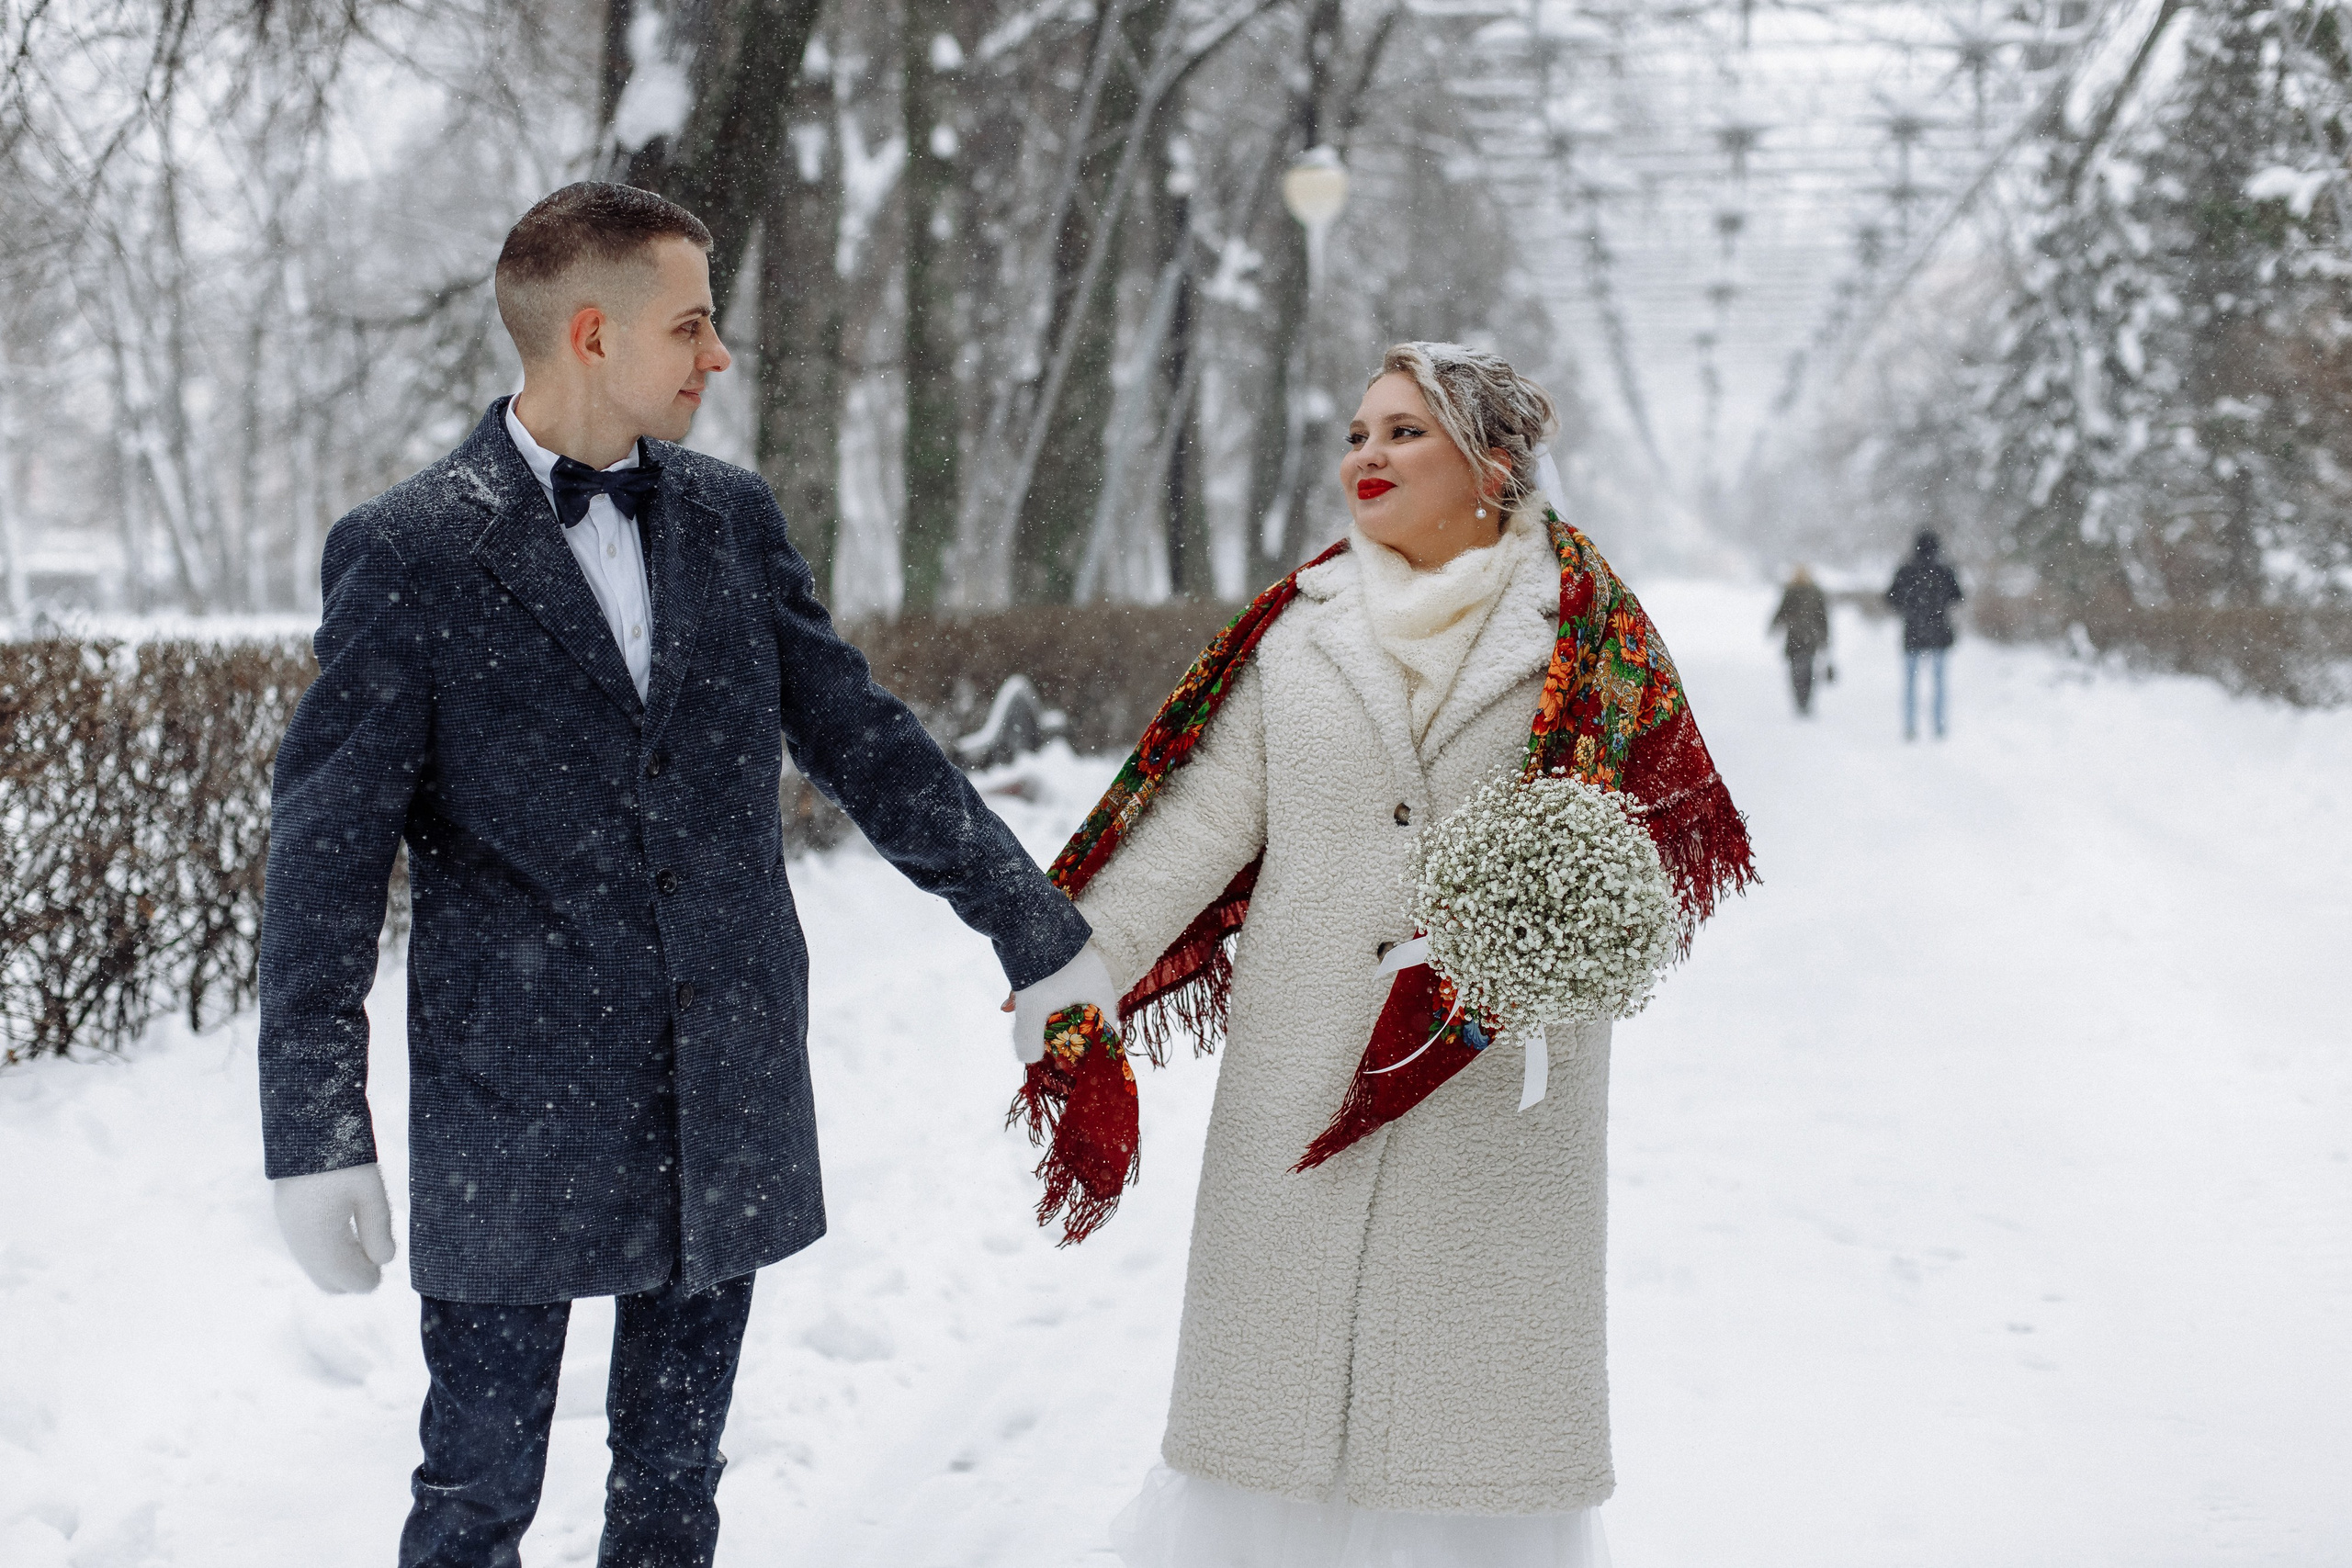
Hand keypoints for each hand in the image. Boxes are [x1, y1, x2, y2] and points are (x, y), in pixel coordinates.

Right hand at [273, 1163, 396, 1293]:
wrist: (307, 1129)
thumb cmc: (345, 1160)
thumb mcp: (370, 1193)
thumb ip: (378, 1230)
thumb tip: (385, 1261)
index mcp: (320, 1240)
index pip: (348, 1281)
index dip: (370, 1279)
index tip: (384, 1263)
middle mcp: (299, 1243)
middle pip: (329, 1282)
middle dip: (354, 1276)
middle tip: (376, 1253)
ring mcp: (290, 1232)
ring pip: (316, 1269)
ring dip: (341, 1264)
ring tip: (365, 1239)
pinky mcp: (287, 1220)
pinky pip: (307, 1253)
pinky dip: (328, 1252)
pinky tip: (346, 1231)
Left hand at [1005, 942, 1122, 1063]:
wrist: (1028, 916)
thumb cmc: (1040, 966)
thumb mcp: (1031, 1008)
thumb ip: (1030, 1039)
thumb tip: (1029, 1060)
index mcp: (1101, 993)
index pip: (1110, 1030)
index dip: (1096, 1050)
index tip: (1079, 1061)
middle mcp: (1097, 979)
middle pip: (1089, 1017)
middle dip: (1070, 1033)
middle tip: (1051, 1046)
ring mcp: (1082, 965)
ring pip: (1072, 1000)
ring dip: (1054, 1014)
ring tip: (1033, 1024)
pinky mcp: (1066, 955)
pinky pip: (1060, 985)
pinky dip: (1047, 997)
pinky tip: (1026, 1001)